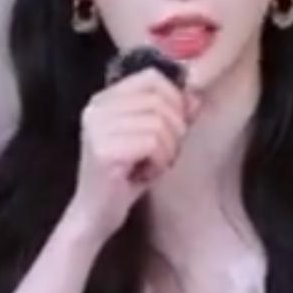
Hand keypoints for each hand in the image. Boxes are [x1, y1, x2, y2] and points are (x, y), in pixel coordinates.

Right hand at [63, 69, 202, 237]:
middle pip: (160, 100)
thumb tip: (196, 95)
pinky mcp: (104, 149)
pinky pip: (153, 142)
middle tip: (165, 154)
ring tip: (154, 165)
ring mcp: (97, 127)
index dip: (175, 99)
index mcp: (104, 99)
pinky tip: (146, 174)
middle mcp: (96, 107)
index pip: (152, 77)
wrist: (96, 214)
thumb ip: (174, 113)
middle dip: (175, 130)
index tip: (175, 126)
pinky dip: (160, 161)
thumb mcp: (154, 139)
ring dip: (168, 149)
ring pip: (160, 122)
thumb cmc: (126, 176)